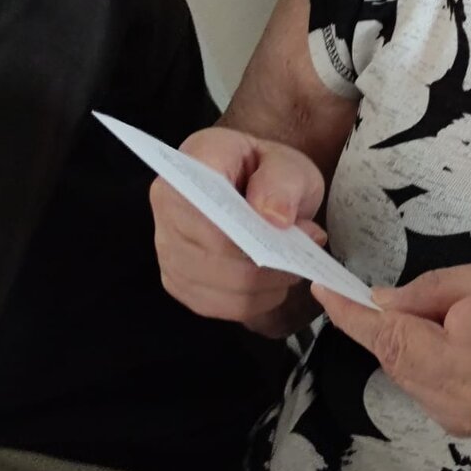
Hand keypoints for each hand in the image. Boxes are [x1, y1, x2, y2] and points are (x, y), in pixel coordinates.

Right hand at [150, 126, 326, 336]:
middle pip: (215, 255)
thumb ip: (283, 182)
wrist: (258, 187)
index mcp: (190, 166)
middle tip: (304, 245)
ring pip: (223, 287)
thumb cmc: (268, 172)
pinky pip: (221, 306)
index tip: (283, 227)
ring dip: (267, 283)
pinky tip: (273, 281)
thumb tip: (273, 216)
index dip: (244, 227)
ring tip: (291, 262)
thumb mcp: (289, 164)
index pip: (205, 206)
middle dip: (268, 260)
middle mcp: (167, 209)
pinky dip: (256, 300)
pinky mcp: (179, 283)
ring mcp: (167, 250)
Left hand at [313, 260, 470, 441]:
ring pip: (408, 370)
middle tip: (398, 290)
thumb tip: (386, 301)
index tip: (321, 287)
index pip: (384, 330)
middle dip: (387, 321)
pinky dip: (428, 358)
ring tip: (454, 315)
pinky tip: (462, 341)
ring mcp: (456, 417)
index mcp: (461, 349)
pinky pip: (428, 384)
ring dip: (410, 340)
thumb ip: (436, 290)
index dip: (347, 309)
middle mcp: (450, 394)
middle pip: (393, 353)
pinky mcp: (465, 426)